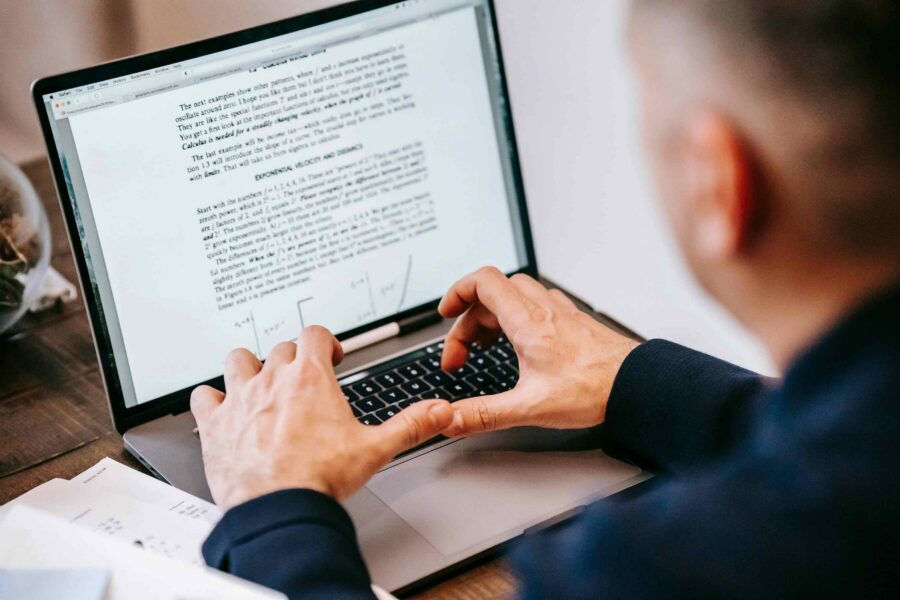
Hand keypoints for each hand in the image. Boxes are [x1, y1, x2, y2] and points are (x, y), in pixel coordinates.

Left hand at [191, 326, 453, 509]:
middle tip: (301, 379)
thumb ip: (410, 425)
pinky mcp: (216, 422)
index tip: (330, 356)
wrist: (279, 507)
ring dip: (249, 366)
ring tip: (258, 381)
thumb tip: (439, 411)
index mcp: (311, 378)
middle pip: (281, 347)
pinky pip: (204, 395)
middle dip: (294, 358)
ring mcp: (241, 398)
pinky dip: (212, 399)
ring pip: (239, 359)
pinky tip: (221, 409)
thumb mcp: (375, 449)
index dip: (325, 342)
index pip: (315, 334)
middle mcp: (273, 380)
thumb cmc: (320, 478)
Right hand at [439, 267, 639, 436]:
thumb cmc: (594, 389)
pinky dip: (517, 317)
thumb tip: (451, 419)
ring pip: (516, 295)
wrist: (638, 385)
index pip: (482, 282)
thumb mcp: (529, 407)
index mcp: (527, 321)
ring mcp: (560, 312)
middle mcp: (543, 309)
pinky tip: (521, 344)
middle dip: (469, 319)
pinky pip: (536, 304)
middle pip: (493, 292)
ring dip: (492, 315)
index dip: (457, 292)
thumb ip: (485, 414)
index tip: (445, 314)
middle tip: (463, 354)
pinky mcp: (573, 321)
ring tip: (485, 347)